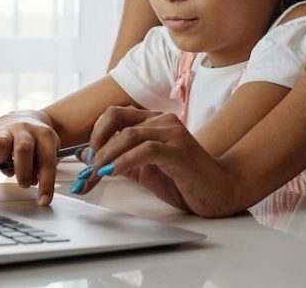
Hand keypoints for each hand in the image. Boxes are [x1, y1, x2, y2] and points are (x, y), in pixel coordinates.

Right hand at [0, 112, 59, 204]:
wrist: (22, 119)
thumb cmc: (36, 141)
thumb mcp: (48, 150)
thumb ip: (43, 168)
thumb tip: (36, 185)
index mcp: (43, 134)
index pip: (46, 160)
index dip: (46, 183)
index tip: (44, 200)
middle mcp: (24, 129)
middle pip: (23, 148)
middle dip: (23, 173)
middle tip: (25, 183)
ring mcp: (5, 130)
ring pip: (1, 144)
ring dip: (5, 166)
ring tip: (10, 170)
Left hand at [72, 107, 241, 217]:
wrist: (219, 192)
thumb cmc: (184, 181)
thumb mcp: (143, 170)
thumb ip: (117, 160)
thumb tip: (86, 155)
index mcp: (153, 121)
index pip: (114, 114)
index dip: (95, 134)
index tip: (87, 160)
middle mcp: (163, 121)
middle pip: (116, 118)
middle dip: (95, 144)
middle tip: (88, 169)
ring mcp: (173, 133)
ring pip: (128, 134)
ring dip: (106, 157)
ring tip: (96, 175)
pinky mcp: (179, 151)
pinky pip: (146, 150)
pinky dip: (124, 162)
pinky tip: (113, 173)